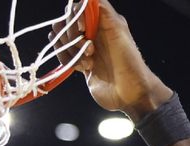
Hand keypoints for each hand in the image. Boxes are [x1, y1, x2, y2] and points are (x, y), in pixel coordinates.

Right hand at [51, 0, 172, 120]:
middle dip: (71, 36)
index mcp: (103, 20)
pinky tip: (84, 68)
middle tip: (89, 49)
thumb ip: (103, 10)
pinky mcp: (79, 62)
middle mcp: (93, 31)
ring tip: (88, 61)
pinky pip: (62, 55)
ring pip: (61, 40)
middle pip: (65, 22)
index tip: (82, 29)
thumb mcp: (118, 31)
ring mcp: (84, 47)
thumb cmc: (129, 62)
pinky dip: (68, 61)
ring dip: (69, 51)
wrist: (129, 93)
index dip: (75, 15)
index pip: (79, 7)